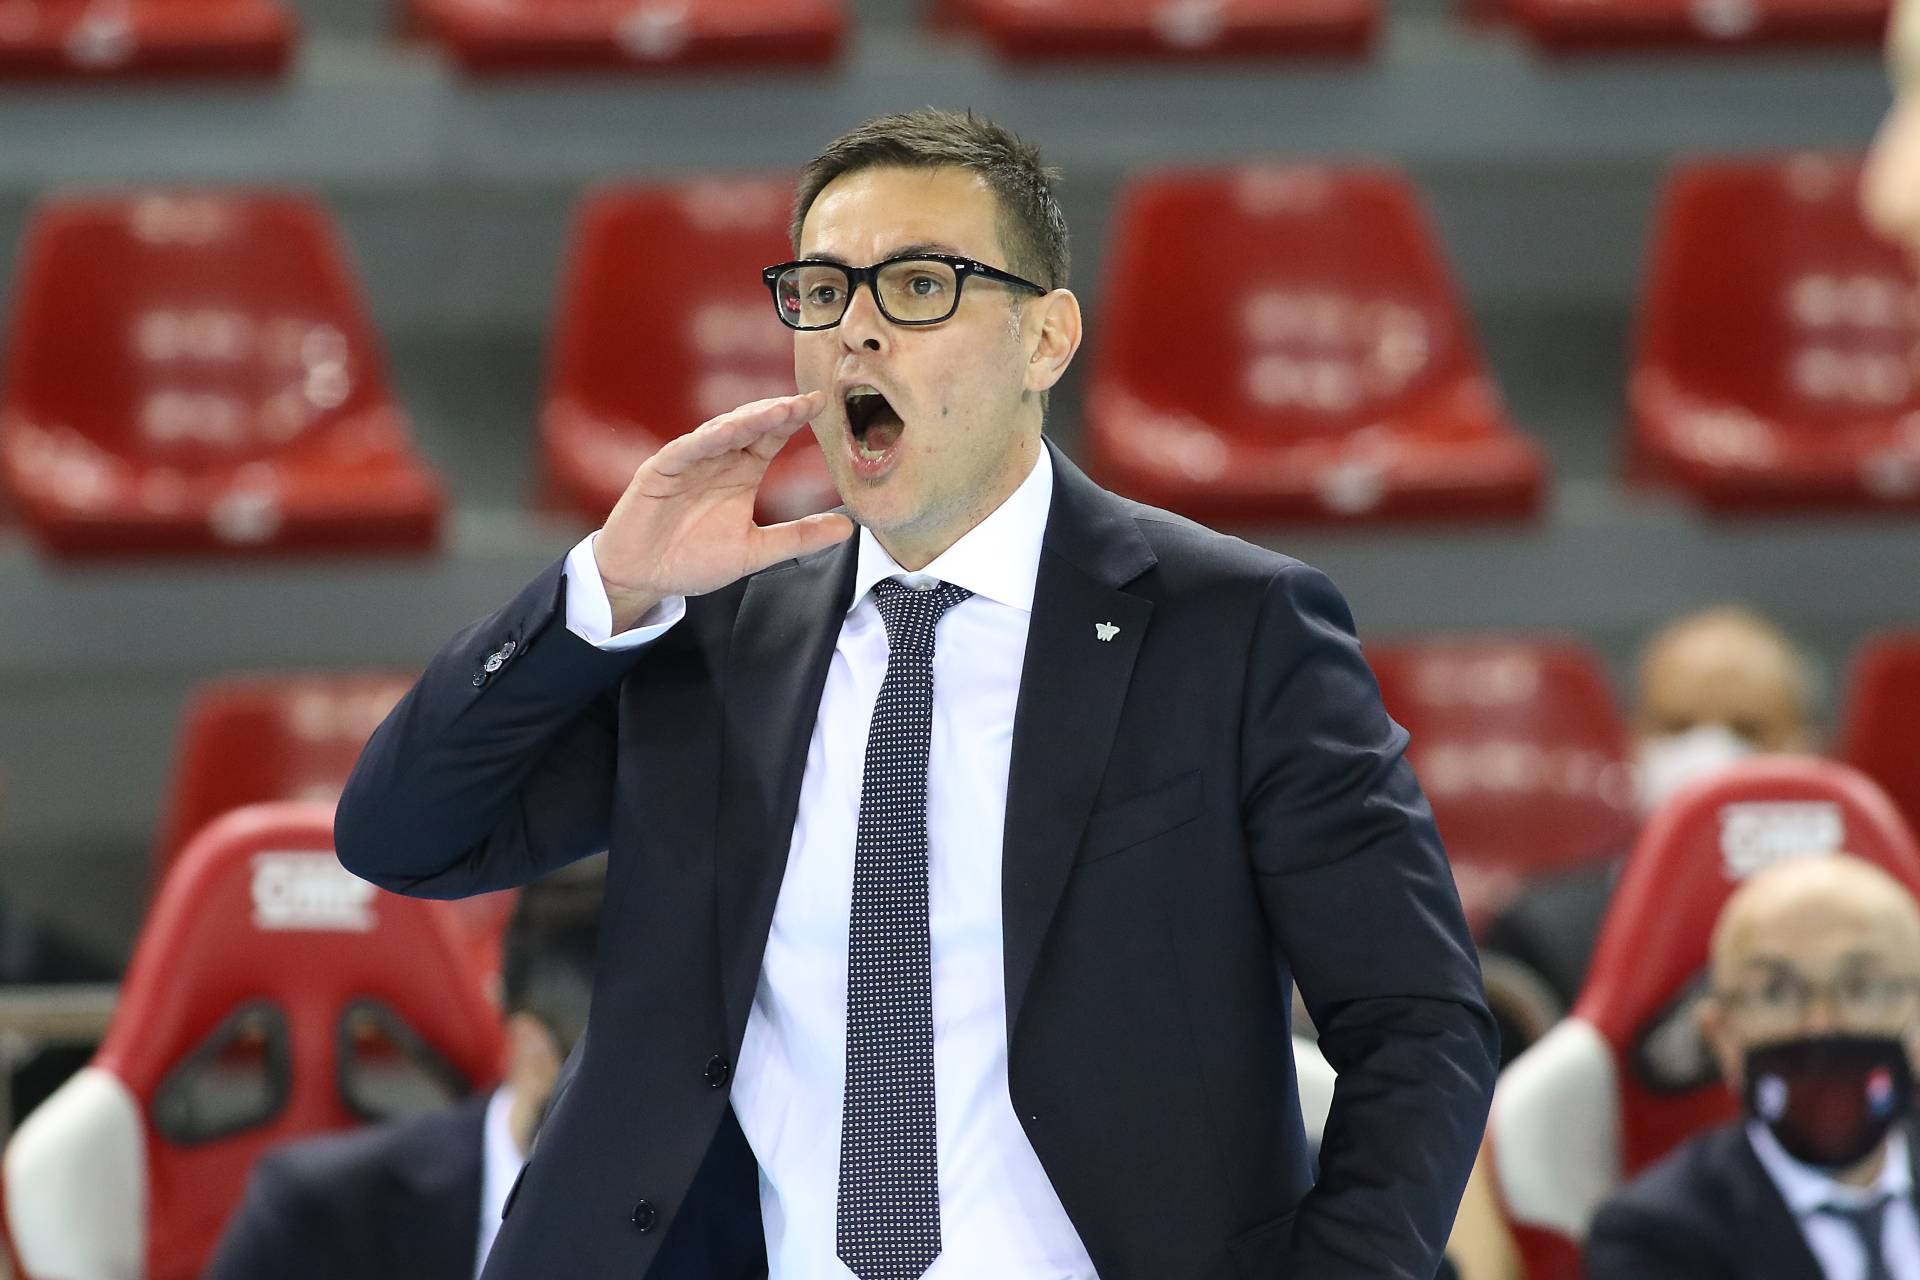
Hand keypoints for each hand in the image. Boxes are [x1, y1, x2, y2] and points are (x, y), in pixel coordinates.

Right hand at [593, 392, 853, 629]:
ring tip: (777, 410)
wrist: (644, 577)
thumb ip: (798, 538)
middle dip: (778, 412)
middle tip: (806, 402)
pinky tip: (727, 431)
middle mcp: (717, 460)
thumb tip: (847, 528)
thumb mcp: (755, 551)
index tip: (821, 404)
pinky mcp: (660, 471)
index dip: (794, 419)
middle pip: (750, 426)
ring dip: (748, 419)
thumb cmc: (692, 559)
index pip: (772, 437)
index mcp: (741, 472)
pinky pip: (684, 450)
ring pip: (720, 431)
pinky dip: (705, 440)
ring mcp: (688, 462)